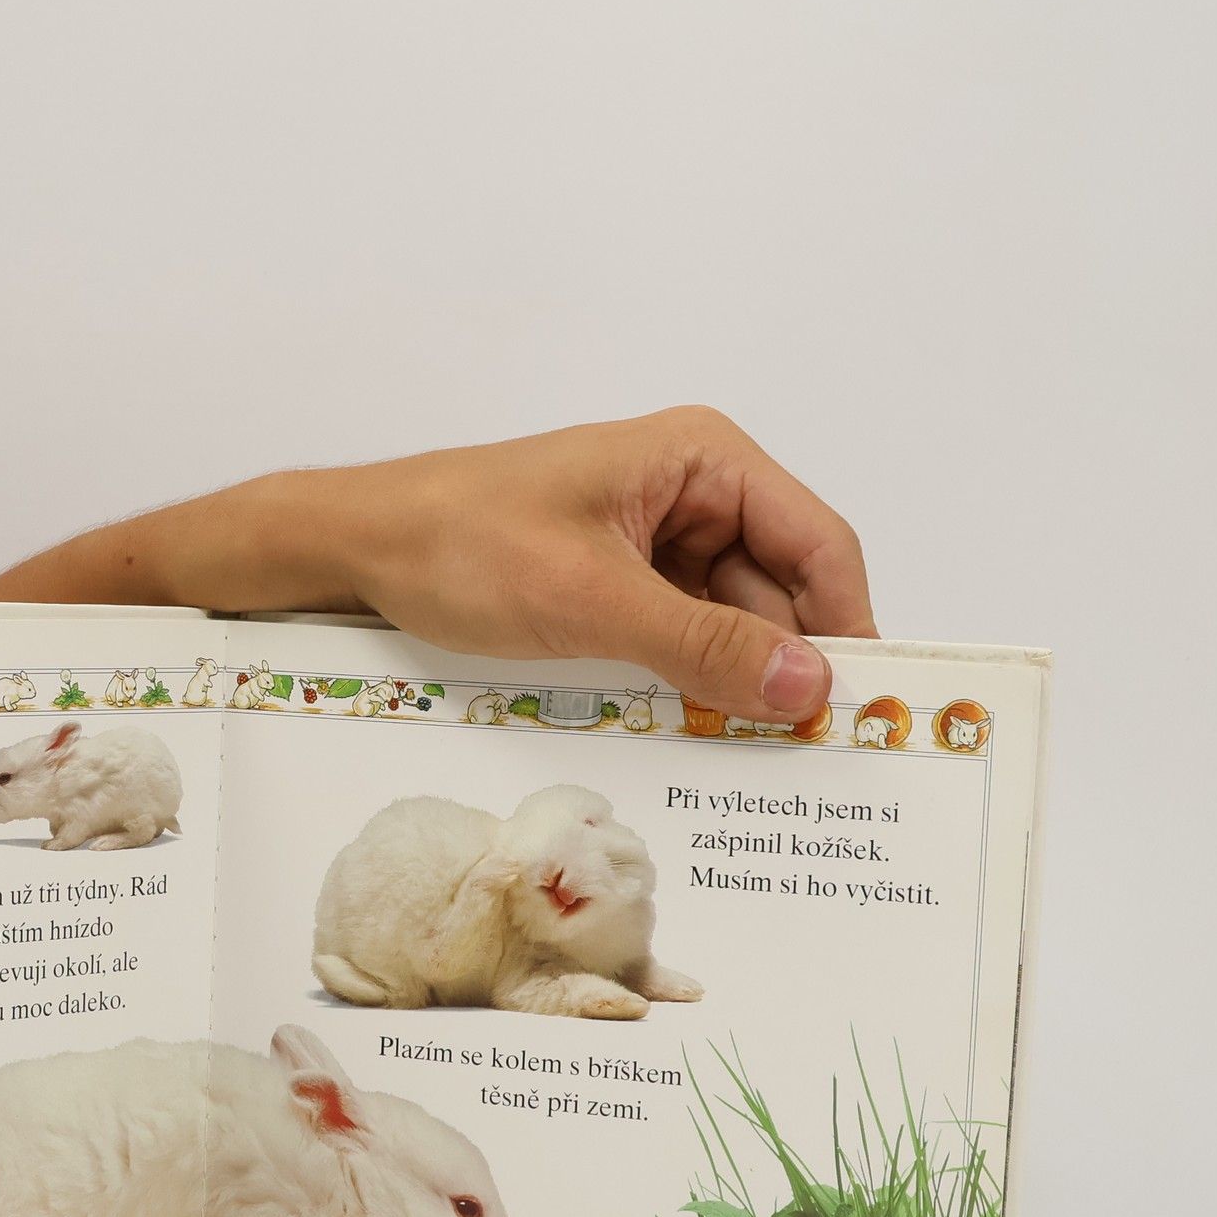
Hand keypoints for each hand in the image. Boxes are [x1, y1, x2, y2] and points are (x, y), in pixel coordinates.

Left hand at [344, 407, 874, 721]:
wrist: (360, 547)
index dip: (845, 627)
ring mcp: (659, 539)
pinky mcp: (624, 581)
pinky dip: (693, 679)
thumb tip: (807, 686)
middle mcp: (695, 492)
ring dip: (737, 681)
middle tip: (805, 757)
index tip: (856, 712)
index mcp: (704, 459)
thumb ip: (702, 642)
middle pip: (780, 590)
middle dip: (787, 665)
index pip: (817, 545)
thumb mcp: (589, 599)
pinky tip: (697, 729)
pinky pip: (685, 634)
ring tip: (752, 756)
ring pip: (733, 621)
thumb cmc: (463, 544)